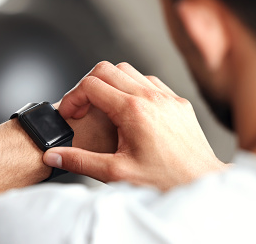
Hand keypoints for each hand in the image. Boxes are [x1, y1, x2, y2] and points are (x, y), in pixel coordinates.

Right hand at [43, 61, 225, 190]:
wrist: (202, 185)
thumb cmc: (165, 181)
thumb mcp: (116, 174)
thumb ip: (80, 161)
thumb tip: (53, 155)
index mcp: (133, 111)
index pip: (91, 85)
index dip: (73, 97)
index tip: (70, 114)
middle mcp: (151, 97)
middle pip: (106, 69)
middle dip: (87, 85)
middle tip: (83, 108)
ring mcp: (167, 97)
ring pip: (128, 70)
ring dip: (110, 83)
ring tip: (103, 107)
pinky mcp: (178, 102)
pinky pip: (149, 80)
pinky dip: (132, 87)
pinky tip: (129, 109)